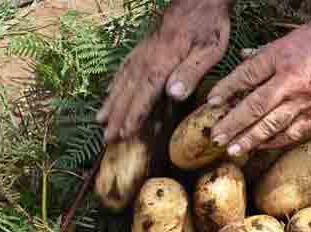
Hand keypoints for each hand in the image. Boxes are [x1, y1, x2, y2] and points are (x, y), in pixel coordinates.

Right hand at [96, 0, 230, 142]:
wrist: (199, 1)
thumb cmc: (208, 27)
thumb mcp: (209, 51)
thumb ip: (191, 72)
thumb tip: (174, 94)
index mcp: (164, 62)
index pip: (144, 94)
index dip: (133, 115)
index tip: (124, 133)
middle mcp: (147, 59)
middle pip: (128, 92)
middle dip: (117, 116)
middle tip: (107, 138)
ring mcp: (143, 53)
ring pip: (122, 81)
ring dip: (111, 103)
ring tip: (101, 121)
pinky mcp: (144, 49)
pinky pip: (124, 69)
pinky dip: (115, 84)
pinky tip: (110, 94)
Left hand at [206, 18, 310, 155]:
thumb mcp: (294, 36)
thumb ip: (267, 51)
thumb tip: (244, 57)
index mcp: (281, 57)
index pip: (246, 75)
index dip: (227, 89)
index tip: (212, 101)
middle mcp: (289, 81)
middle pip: (253, 106)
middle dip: (232, 123)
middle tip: (215, 136)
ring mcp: (303, 100)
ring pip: (271, 124)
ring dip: (249, 139)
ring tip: (233, 150)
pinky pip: (293, 132)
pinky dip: (276, 141)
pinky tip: (261, 147)